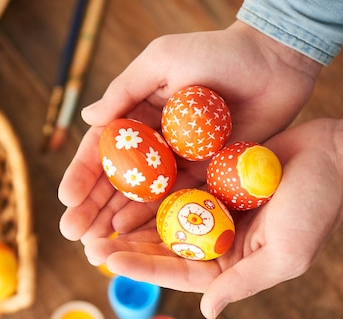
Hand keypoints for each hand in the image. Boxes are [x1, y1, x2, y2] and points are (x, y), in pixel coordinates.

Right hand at [59, 21, 321, 242]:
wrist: (274, 62)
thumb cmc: (217, 52)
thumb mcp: (163, 61)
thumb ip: (125, 91)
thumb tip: (86, 118)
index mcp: (138, 113)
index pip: (102, 148)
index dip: (83, 174)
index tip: (67, 199)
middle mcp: (154, 141)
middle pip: (117, 180)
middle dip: (92, 207)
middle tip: (72, 233)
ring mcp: (179, 160)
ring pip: (141, 196)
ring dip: (115, 220)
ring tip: (94, 243)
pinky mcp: (206, 173)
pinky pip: (175, 200)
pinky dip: (152, 218)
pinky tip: (131, 234)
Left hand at [83, 118, 342, 318]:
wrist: (335, 160)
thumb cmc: (316, 211)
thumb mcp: (284, 256)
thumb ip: (244, 283)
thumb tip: (209, 310)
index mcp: (231, 264)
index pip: (178, 272)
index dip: (142, 267)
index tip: (108, 260)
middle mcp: (217, 240)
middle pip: (163, 247)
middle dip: (127, 246)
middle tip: (88, 242)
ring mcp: (213, 210)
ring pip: (163, 219)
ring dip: (131, 220)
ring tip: (97, 218)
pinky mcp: (212, 182)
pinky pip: (175, 188)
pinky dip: (151, 190)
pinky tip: (125, 187)